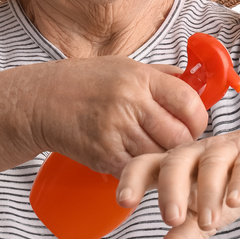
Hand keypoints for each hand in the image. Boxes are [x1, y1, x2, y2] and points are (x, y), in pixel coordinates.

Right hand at [30, 57, 209, 177]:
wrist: (41, 101)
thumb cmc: (85, 82)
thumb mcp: (124, 66)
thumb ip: (160, 76)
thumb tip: (197, 84)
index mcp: (140, 78)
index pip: (188, 102)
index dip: (198, 118)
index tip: (193, 124)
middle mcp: (130, 103)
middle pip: (179, 136)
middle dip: (184, 145)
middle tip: (176, 144)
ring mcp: (116, 131)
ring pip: (160, 158)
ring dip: (163, 161)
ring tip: (156, 154)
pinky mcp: (104, 156)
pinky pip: (138, 171)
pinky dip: (143, 172)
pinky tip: (138, 164)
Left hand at [115, 122, 239, 238]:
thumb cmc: (230, 183)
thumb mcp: (204, 215)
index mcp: (175, 165)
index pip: (146, 164)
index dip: (132, 179)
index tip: (124, 202)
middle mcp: (196, 153)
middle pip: (175, 161)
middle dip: (170, 189)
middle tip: (170, 219)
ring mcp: (227, 150)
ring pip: (211, 163)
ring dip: (207, 192)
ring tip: (207, 223)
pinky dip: (239, 181)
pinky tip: (234, 201)